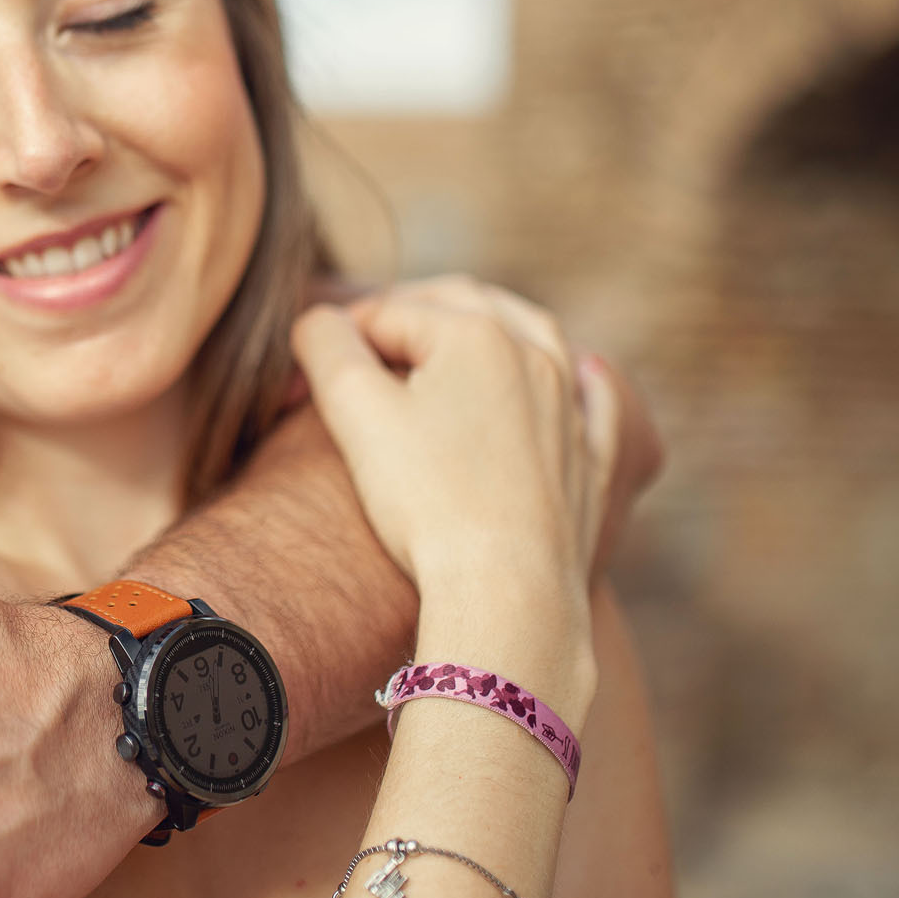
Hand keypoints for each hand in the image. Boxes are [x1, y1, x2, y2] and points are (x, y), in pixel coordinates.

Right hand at [289, 276, 613, 595]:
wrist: (505, 590)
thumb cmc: (425, 498)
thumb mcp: (353, 410)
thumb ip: (326, 345)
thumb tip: (321, 320)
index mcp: (474, 332)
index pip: (386, 313)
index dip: (336, 340)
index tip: (303, 382)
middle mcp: (534, 354)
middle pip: (460, 306)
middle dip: (407, 314)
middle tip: (360, 344)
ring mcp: (570, 406)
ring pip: (534, 337)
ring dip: (489, 326)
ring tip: (453, 336)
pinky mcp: (591, 459)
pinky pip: (595, 401)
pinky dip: (581, 379)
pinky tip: (583, 373)